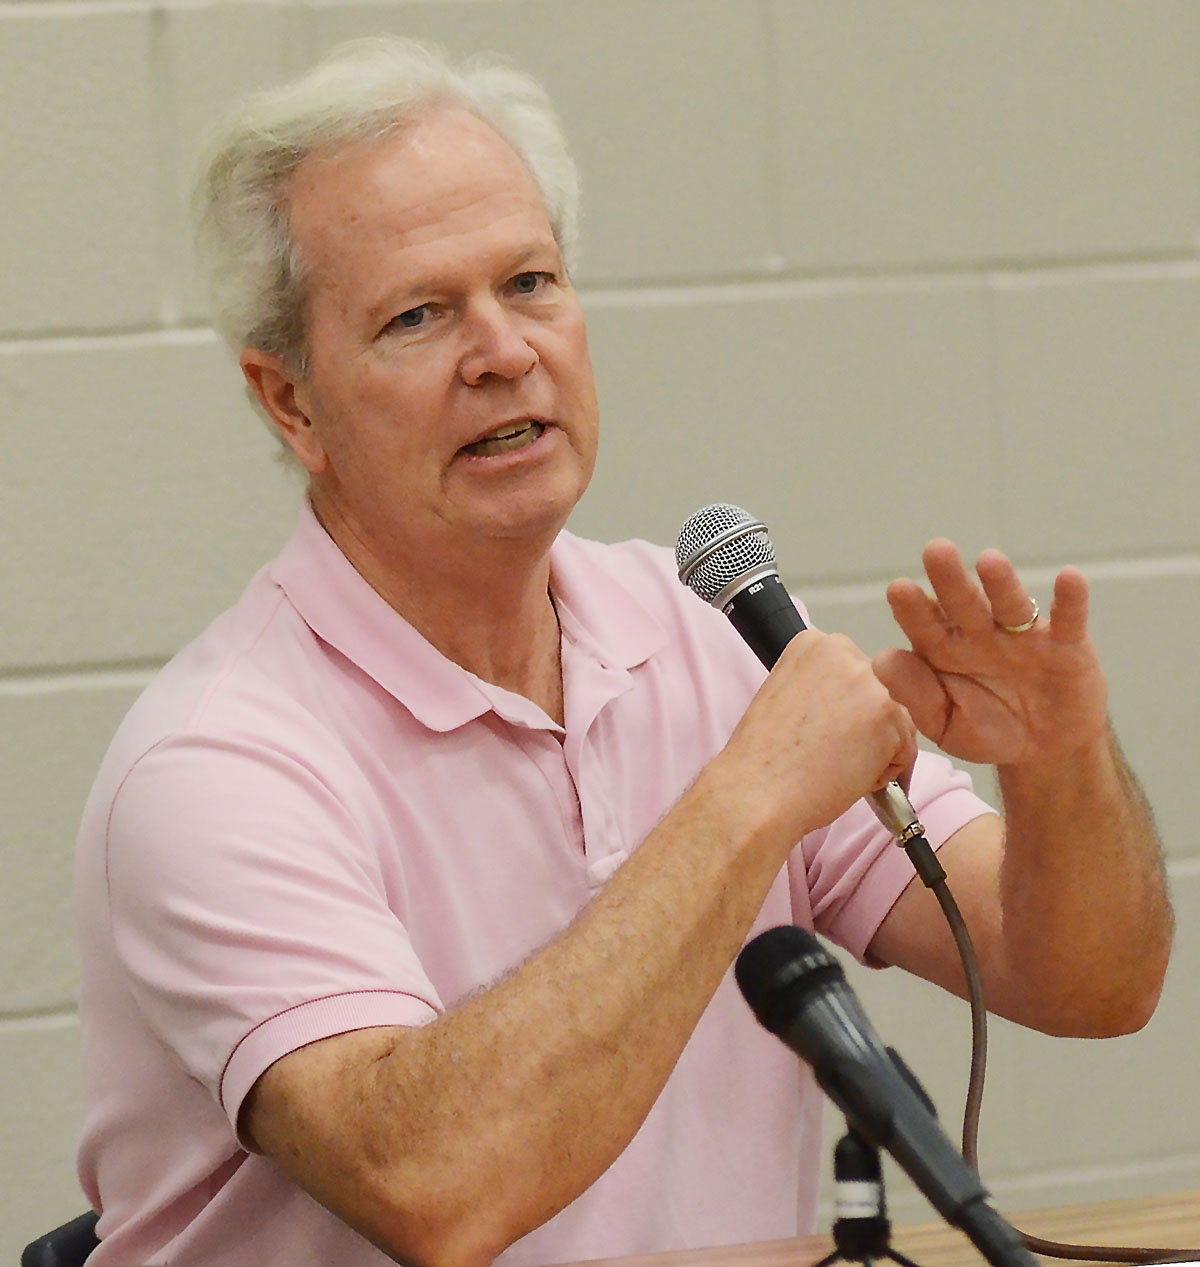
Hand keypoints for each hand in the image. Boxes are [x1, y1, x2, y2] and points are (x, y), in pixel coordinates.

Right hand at [721, 630, 918, 840]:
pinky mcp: (889, 716)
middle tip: (830, 750)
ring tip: (836, 765)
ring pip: (898, 721)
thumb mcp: (784, 695)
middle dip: (864, 725)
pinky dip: (885, 772)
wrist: (757, 794)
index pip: (855, 673)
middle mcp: (844, 652)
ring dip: (876, 749)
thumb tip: (850, 702)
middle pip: (881, 692)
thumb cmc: (764, 758)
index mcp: (814, 643)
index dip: (842, 709)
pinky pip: (906, 750)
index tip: (820, 727)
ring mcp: (870, 682)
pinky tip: (848, 775)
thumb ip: (820, 685)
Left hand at [873, 540, 1107, 766]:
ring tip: (989, 561)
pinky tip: (1069, 577)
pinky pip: (1068, 619)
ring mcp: (1023, 635)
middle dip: (950, 578)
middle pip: (962, 602)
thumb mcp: (945, 723)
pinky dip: (1070, 599)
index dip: (912, 608)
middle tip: (936, 550)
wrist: (1044, 751)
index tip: (898, 590)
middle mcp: (981, 633)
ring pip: (1010, 603)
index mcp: (945, 650)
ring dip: (1002, 582)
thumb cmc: (988, 731)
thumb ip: (915, 695)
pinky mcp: (1065, 644)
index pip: (924, 625)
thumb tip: (881, 660)